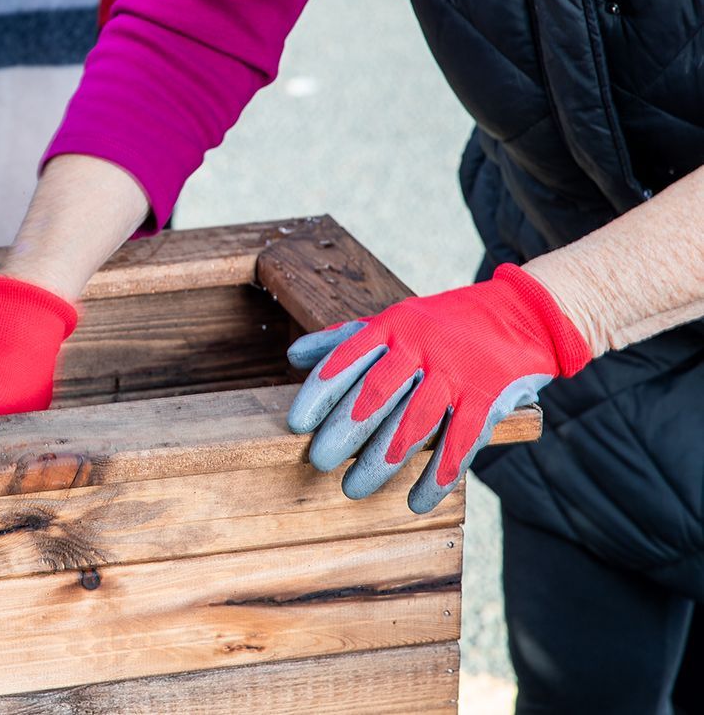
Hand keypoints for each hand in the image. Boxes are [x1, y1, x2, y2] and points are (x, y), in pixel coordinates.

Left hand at [285, 264, 590, 512]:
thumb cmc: (444, 323)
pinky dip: (438, 475)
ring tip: (353, 489)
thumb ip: (345, 340)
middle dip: (345, 431)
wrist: (522, 314)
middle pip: (377, 393)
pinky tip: (415, 502)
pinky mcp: (489, 398)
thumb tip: (293, 357)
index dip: (321, 391)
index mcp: (394, 326)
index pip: (348, 358)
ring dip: (382, 461)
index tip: (297, 423)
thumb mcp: (395, 320)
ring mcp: (457, 374)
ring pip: (415, 423)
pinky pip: (461, 442)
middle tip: (319, 462)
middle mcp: (422, 348)